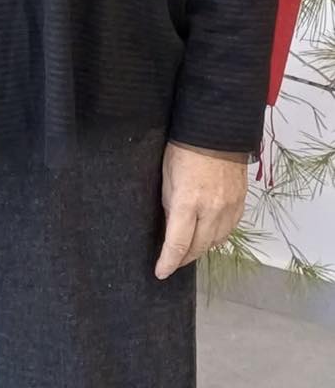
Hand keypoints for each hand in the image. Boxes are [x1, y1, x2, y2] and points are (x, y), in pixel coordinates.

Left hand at [155, 141, 247, 279]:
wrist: (216, 130)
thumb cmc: (183, 149)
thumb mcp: (167, 177)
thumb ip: (170, 206)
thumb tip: (171, 229)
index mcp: (188, 202)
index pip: (178, 244)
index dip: (168, 262)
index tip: (161, 272)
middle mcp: (211, 210)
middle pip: (198, 248)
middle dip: (183, 258)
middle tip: (173, 261)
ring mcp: (229, 208)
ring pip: (215, 242)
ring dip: (201, 248)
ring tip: (189, 248)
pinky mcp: (240, 203)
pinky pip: (229, 230)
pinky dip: (217, 236)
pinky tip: (208, 234)